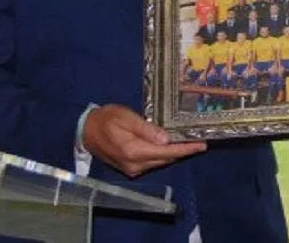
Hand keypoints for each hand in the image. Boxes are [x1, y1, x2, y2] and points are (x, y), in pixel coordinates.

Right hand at [82, 104, 205, 177]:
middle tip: (199, 139)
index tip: (202, 145)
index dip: (186, 149)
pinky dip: (163, 154)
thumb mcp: (126, 118)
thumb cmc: (106, 119)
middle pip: (166, 158)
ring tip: (188, 142)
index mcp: (134, 151)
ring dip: (174, 152)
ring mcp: (132, 169)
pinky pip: (152, 162)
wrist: (86, 131)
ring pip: (160, 161)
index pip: (167, 152)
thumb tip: (166, 139)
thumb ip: (146, 129)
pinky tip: (170, 145)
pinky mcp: (131, 169)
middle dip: (183, 150)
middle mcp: (135, 165)